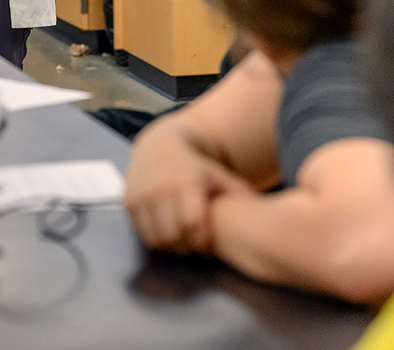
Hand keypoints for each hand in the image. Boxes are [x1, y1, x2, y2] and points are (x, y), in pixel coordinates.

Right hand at [125, 122, 256, 254]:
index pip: (193, 224)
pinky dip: (155, 240)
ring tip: (181, 242)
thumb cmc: (196, 166)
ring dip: (170, 247)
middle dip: (186, 248)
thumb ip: (240, 194)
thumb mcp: (219, 175)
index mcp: (187, 180)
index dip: (201, 241)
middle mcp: (161, 187)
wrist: (159, 146)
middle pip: (173, 235)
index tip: (207, 245)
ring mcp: (142, 194)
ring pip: (156, 239)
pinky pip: (142, 234)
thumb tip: (265, 215)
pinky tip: (167, 234)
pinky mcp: (128, 201)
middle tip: (194, 248)